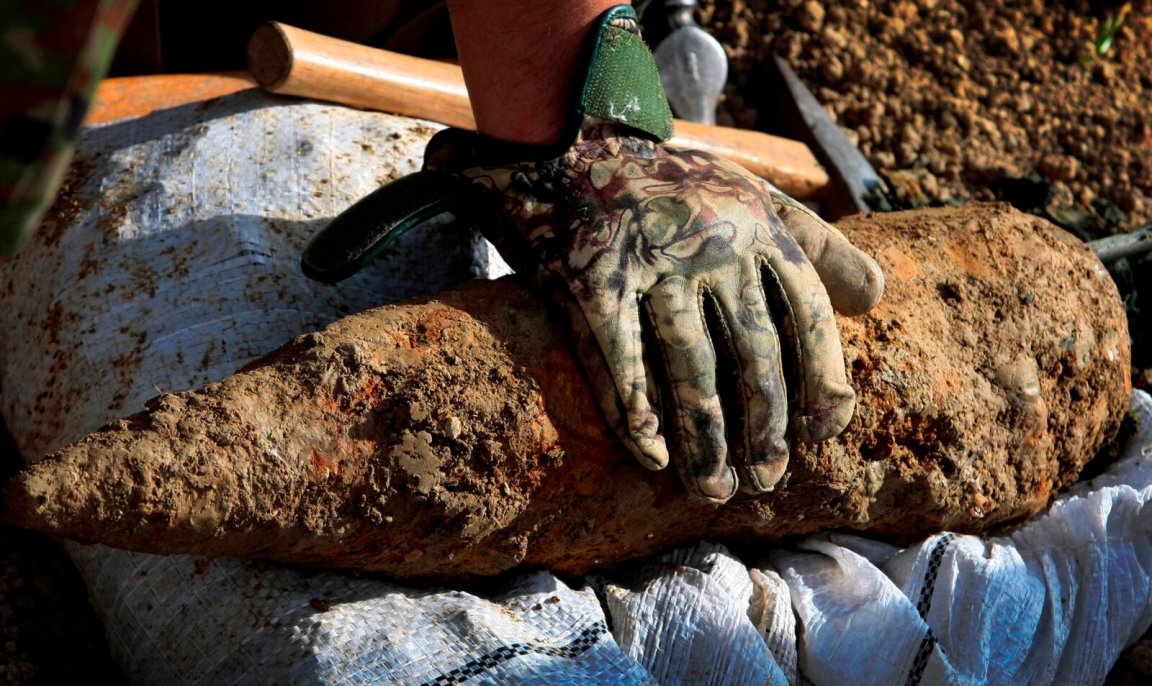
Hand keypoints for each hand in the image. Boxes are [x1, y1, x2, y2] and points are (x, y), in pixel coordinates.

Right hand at [422, 121, 881, 502]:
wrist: (570, 146)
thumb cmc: (672, 183)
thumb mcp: (754, 194)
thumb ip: (816, 242)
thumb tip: (876, 297)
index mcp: (756, 227)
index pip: (805, 312)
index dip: (821, 376)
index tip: (826, 431)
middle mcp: (713, 246)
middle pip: (753, 352)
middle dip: (765, 426)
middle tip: (767, 480)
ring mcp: (652, 265)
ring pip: (690, 368)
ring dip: (705, 439)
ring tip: (713, 490)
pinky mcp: (593, 281)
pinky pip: (620, 361)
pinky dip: (635, 414)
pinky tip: (652, 457)